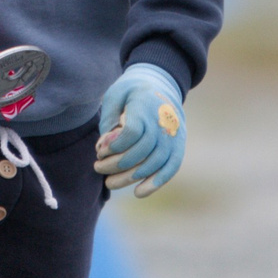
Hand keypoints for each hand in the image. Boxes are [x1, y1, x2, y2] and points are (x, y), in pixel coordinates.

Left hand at [93, 63, 185, 196]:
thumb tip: (104, 148)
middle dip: (116, 164)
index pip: (132, 132)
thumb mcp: (115, 94)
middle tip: (98, 168)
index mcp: (145, 105)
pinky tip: (139, 193)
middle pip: (141, 151)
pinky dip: (156, 182)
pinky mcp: (179, 145)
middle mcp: (163, 121)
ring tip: (110, 182)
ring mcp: (174, 134)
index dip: (114, 146)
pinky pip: (171, 167)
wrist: (162, 83)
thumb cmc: (132, 91)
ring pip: (154, 163)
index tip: (100, 150)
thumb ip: (108, 119)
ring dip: (130, 177)